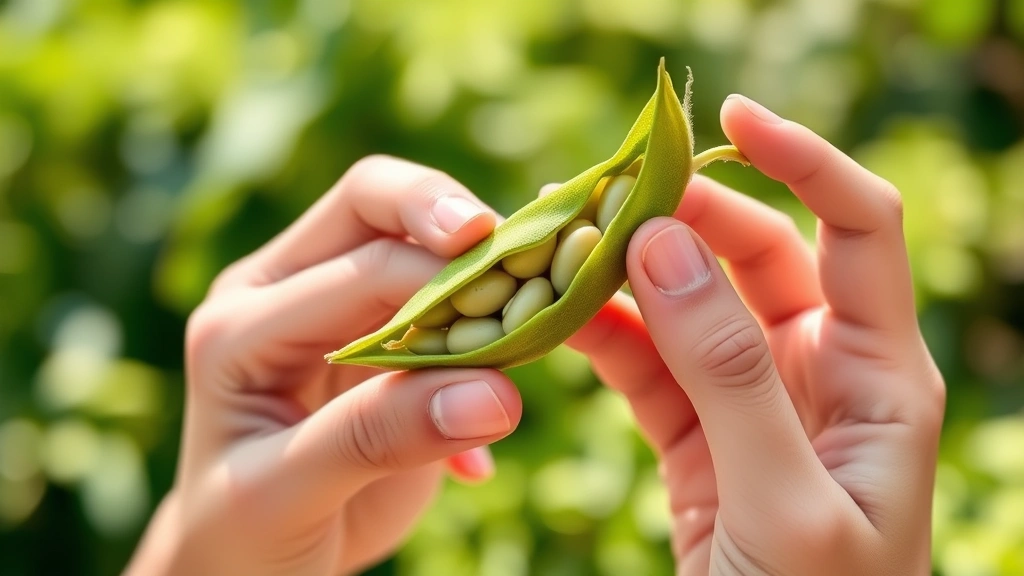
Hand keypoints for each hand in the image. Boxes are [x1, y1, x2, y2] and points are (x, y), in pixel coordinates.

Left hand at [126, 157, 521, 575]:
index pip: (356, 266)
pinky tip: (501, 369)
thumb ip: (380, 436)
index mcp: (240, 324)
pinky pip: (441, 287)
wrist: (251, 560)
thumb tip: (497, 393)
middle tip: (521, 244)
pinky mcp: (380, 332)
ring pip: (408, 234)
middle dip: (449, 215)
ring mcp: (332, 304)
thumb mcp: (288, 494)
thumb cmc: (246, 533)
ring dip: (476, 257)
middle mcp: (280, 292)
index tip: (514, 305)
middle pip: (369, 204)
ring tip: (531, 299)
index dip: (440, 278)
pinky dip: (485, 305)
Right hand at [569, 96, 943, 574]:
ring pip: (689, 307)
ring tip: (555, 247)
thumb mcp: (784, 502)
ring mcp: (754, 404)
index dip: (801, 158)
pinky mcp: (698, 439)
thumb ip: (729, 372)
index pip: (858, 226)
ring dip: (628, 274)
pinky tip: (555, 317)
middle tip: (594, 196)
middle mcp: (820, 375)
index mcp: (878, 378)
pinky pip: (649, 365)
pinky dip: (604, 336)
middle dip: (680, 217)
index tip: (722, 118)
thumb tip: (664, 247)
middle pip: (755, 256)